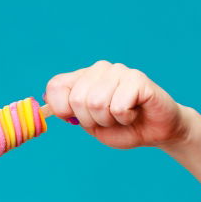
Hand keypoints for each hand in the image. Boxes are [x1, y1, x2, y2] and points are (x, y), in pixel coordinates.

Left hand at [43, 60, 189, 149]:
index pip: (56, 86)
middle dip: (92, 120)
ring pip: (97, 102)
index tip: (77, 119)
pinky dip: (125, 118)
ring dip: (109, 120)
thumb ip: (68, 112)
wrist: (156, 132)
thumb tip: (44, 103)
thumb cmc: (122, 128)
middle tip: (109, 119)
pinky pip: (118, 106)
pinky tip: (134, 112)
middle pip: (77, 100)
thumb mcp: (89, 124)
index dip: (62, 109)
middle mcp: (99, 69)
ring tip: (122, 116)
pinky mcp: (137, 79)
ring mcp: (119, 71)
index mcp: (83, 77)